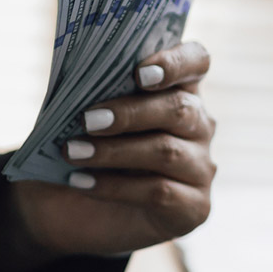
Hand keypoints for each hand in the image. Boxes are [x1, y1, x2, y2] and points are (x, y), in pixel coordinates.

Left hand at [0, 42, 215, 268]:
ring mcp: (200, 167)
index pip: (196, 61)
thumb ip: (92, 95)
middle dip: (130, 112)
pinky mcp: (194, 207)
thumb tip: (77, 80)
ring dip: (114, 151)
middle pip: (180, 108)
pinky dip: (115, 186)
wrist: (71, 210)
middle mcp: (198, 125)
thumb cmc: (83, 150)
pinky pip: (159, 192)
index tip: (139, 72)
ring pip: (167, 152)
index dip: (175, 62)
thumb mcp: (80, 118)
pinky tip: (81, 182)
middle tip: (87, 119)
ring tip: (73, 152)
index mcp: (178, 90)